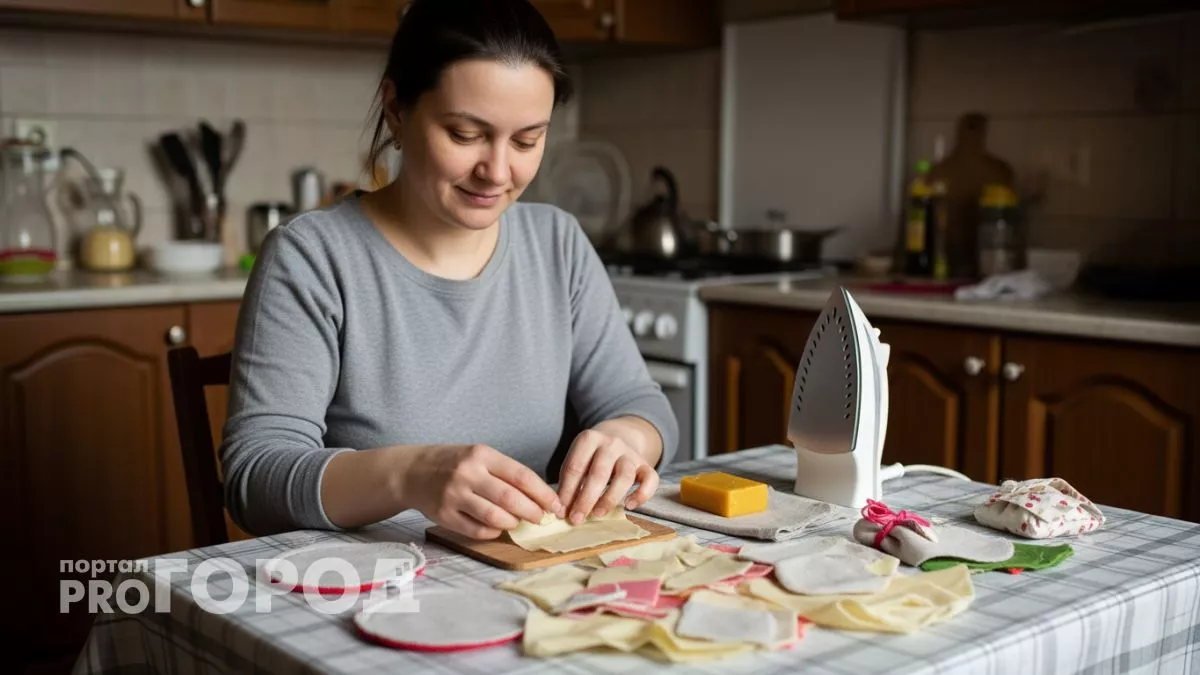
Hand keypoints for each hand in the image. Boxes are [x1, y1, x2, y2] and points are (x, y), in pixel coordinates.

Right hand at [404, 444, 564, 539]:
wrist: (412, 471)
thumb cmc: (454, 463)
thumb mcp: (479, 456)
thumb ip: (505, 473)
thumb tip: (540, 496)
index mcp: (481, 455)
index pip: (521, 475)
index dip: (543, 493)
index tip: (556, 505)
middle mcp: (467, 473)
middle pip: (510, 498)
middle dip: (532, 512)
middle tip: (542, 518)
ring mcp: (454, 495)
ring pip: (494, 517)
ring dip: (513, 523)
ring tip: (518, 522)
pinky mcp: (444, 515)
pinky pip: (477, 530)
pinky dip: (493, 531)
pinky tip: (498, 526)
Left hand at [557, 429, 658, 524]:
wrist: (618, 438)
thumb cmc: (591, 457)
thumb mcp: (577, 461)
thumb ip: (570, 482)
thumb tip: (562, 511)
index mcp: (589, 438)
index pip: (575, 467)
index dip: (566, 491)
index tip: (561, 512)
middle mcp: (611, 443)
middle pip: (599, 473)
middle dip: (585, 499)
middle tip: (576, 519)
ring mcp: (630, 453)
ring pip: (624, 477)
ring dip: (609, 499)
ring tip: (598, 514)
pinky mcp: (646, 465)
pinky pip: (651, 479)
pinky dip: (642, 494)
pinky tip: (629, 506)